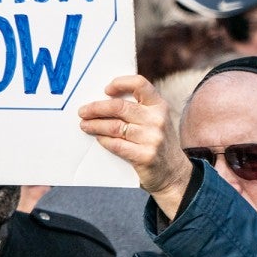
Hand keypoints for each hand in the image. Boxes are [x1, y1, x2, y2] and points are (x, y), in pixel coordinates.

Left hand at [78, 75, 192, 217]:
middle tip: (82, 112)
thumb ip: (136, 109)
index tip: (105, 90)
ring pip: (114, 126)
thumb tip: (101, 102)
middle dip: (96, 108)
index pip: (139, 84)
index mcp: (159, 105)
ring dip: (94, 125)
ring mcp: (153, 138)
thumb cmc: (155, 142)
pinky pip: (116, 144)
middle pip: (119, 107)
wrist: (173, 173)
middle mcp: (157, 119)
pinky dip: (104, 140)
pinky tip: (98, 138)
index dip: (120, 83)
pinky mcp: (146, 156)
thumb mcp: (154, 121)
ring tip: (84, 125)